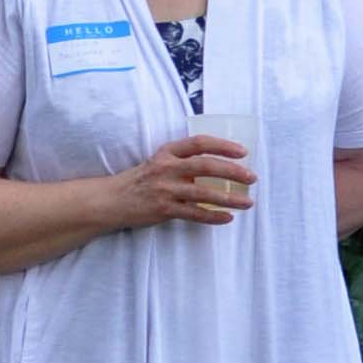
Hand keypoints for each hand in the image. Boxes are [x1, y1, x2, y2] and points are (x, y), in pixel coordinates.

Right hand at [113, 133, 257, 228]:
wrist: (111, 200)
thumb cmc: (140, 181)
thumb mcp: (158, 162)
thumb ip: (183, 162)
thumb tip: (219, 167)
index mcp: (167, 152)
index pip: (199, 143)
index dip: (223, 146)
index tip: (243, 152)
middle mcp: (166, 168)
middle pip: (206, 166)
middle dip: (233, 171)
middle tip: (252, 178)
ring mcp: (164, 189)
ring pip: (203, 192)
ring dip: (229, 198)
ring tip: (247, 203)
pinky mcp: (162, 209)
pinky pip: (193, 213)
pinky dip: (212, 217)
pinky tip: (227, 218)